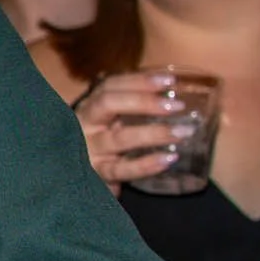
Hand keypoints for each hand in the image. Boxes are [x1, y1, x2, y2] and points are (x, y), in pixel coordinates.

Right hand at [72, 70, 199, 191]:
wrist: (76, 180)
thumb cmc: (102, 144)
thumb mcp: (109, 122)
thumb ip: (131, 108)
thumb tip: (173, 91)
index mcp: (90, 106)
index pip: (111, 86)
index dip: (139, 80)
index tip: (170, 80)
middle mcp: (86, 124)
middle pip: (108, 103)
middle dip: (144, 101)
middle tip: (178, 106)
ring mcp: (90, 150)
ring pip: (119, 138)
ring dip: (154, 133)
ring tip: (183, 132)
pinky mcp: (98, 174)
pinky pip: (121, 169)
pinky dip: (146, 164)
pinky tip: (168, 159)